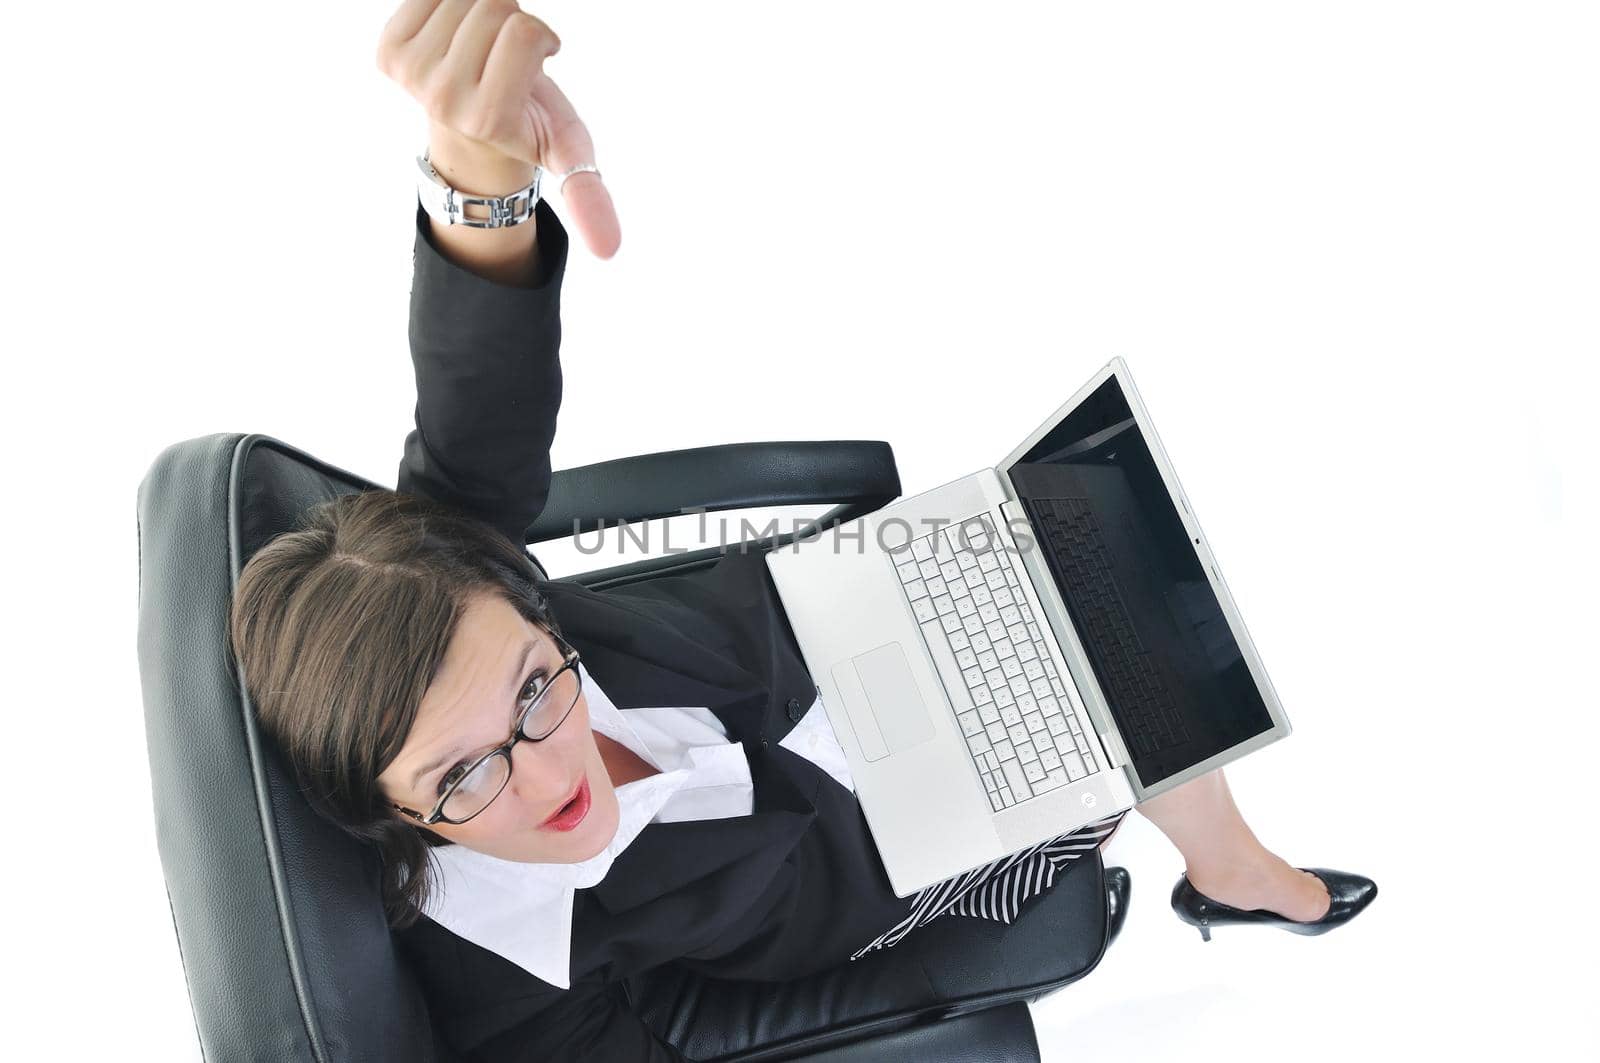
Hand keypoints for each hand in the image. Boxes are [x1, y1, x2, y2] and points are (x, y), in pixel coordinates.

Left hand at [377, 0, 619, 258]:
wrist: (469, 133)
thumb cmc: (529, 128)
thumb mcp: (568, 156)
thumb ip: (590, 199)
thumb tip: (610, 251)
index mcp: (488, 119)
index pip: (525, 32)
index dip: (541, 37)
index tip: (539, 63)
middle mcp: (442, 99)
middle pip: (494, 6)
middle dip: (511, 20)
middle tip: (506, 57)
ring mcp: (410, 74)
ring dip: (482, 12)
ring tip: (482, 48)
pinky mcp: (389, 51)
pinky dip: (451, 5)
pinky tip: (457, 35)